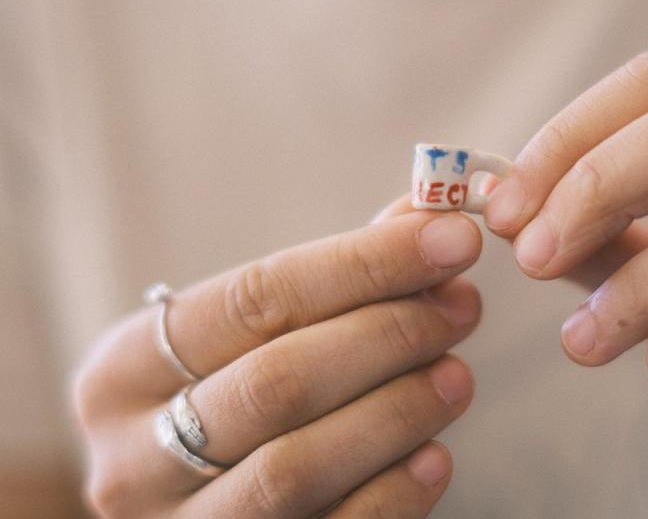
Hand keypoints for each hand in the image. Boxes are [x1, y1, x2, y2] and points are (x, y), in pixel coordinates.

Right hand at [72, 210, 482, 517]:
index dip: (364, 264)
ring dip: (396, 412)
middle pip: (276, 382)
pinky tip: (435, 457)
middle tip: (461, 306)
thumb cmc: (231, 397)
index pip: (256, 298)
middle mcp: (132, 456)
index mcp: (126, 368)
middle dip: (387, 334)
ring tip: (457, 374)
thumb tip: (428, 217)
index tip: (450, 239)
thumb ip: (336, 278)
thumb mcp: (249, 338)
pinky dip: (390, 496)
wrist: (191, 506)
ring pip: (294, 468)